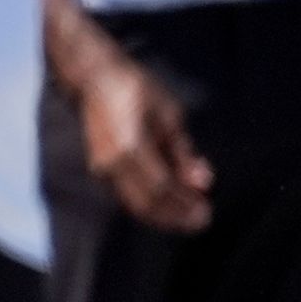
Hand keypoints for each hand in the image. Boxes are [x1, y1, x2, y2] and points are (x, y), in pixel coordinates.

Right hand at [79, 54, 212, 234]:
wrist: (94, 80)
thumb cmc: (136, 90)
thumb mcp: (169, 115)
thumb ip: (184, 153)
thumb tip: (203, 183)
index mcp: (131, 147)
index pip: (162, 188)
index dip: (184, 204)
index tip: (206, 212)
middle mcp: (112, 164)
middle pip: (147, 204)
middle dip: (176, 217)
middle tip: (201, 221)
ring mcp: (103, 169)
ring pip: (136, 205)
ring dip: (165, 216)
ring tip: (190, 218)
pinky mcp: (101, 171)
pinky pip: (128, 197)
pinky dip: (152, 206)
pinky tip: (171, 206)